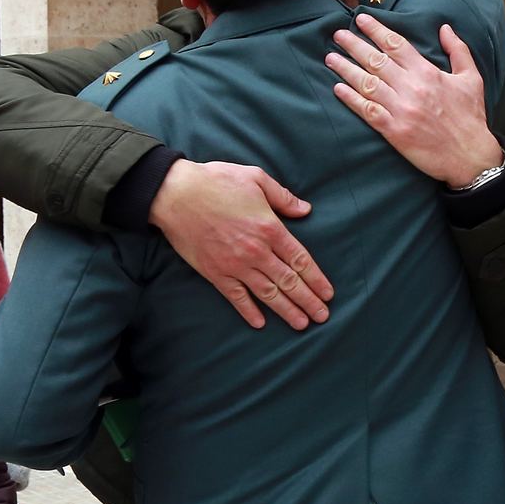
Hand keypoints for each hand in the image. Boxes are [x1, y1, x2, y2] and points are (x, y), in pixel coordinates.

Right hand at [148, 159, 333, 330]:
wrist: (176, 194)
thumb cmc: (217, 181)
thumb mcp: (256, 179)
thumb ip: (283, 197)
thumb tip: (305, 210)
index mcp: (270, 228)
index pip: (301, 260)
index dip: (316, 279)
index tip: (328, 293)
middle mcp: (257, 251)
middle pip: (289, 281)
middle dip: (308, 300)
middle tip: (323, 316)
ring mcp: (235, 265)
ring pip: (268, 293)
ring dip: (287, 311)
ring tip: (302, 324)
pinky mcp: (215, 272)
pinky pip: (236, 297)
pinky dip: (249, 311)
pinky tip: (260, 323)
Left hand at [327, 16, 503, 188]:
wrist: (470, 156)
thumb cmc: (471, 117)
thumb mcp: (472, 79)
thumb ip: (458, 50)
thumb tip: (445, 28)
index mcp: (427, 73)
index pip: (396, 45)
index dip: (376, 30)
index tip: (361, 20)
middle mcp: (411, 88)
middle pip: (375, 60)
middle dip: (354, 45)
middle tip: (337, 34)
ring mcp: (401, 110)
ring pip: (367, 83)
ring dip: (346, 69)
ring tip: (331, 58)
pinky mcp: (394, 131)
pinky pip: (367, 111)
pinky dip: (351, 99)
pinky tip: (337, 89)